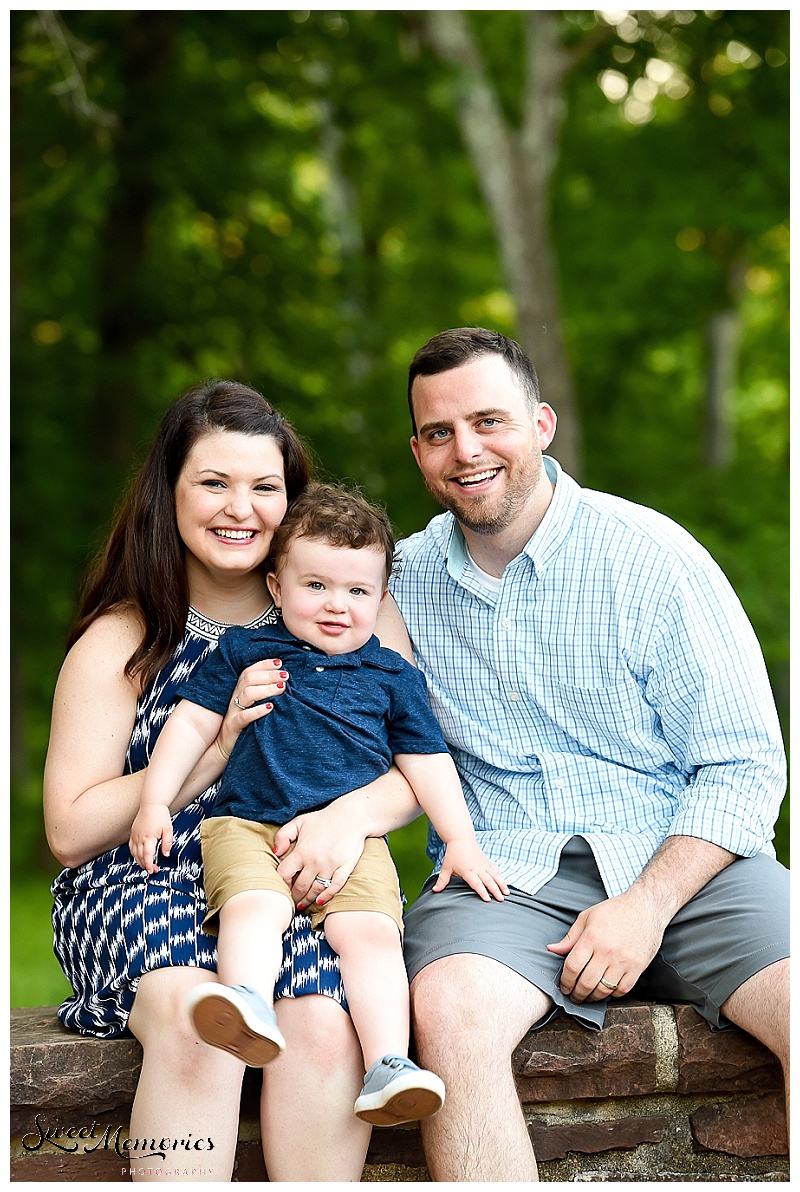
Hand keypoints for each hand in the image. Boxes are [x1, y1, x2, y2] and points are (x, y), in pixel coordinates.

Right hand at [129, 804, 173, 873]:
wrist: (152, 804)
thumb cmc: (161, 816)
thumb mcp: (168, 829)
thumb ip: (167, 843)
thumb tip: (166, 855)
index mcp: (149, 837)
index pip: (147, 855)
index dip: (149, 865)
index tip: (152, 871)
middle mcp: (139, 837)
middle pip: (140, 856)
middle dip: (146, 865)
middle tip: (154, 870)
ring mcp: (135, 835)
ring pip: (134, 853)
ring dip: (139, 861)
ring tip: (147, 866)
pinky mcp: (133, 833)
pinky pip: (131, 847)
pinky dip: (134, 854)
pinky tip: (139, 856)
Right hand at [216, 658, 287, 758]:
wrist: (222, 746)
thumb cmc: (243, 724)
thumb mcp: (251, 705)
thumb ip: (262, 693)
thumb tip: (284, 682)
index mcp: (239, 690)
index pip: (249, 671)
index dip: (264, 665)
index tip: (280, 663)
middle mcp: (235, 697)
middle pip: (249, 678)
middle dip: (269, 674)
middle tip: (285, 675)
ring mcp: (233, 711)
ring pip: (248, 693)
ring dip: (266, 689)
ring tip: (281, 688)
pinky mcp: (233, 725)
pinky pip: (244, 716)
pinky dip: (258, 710)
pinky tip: (270, 707)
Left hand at [272, 805, 367, 909]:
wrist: (352, 816)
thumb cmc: (324, 819)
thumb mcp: (299, 822)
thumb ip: (283, 835)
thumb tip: (276, 853)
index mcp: (301, 851)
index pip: (284, 875)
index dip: (280, 884)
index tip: (281, 888)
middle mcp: (315, 861)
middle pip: (299, 887)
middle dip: (293, 897)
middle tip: (291, 901)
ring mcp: (331, 865)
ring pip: (315, 890)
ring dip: (307, 900)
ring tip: (303, 904)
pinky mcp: (345, 867)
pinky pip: (335, 887)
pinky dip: (327, 896)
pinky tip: (320, 901)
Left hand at [432, 838, 508, 901]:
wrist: (461, 839)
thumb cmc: (453, 854)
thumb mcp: (446, 867)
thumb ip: (442, 880)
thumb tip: (435, 891)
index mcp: (467, 870)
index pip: (476, 883)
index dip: (482, 891)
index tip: (488, 899)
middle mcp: (477, 868)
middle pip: (488, 880)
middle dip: (495, 890)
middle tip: (501, 899)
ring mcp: (483, 864)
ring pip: (494, 875)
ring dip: (501, 884)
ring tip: (506, 893)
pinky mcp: (486, 861)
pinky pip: (495, 869)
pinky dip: (500, 876)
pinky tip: (503, 883)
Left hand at [546, 886, 667, 1002]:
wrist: (645, 907)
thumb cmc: (615, 911)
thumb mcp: (587, 917)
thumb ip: (570, 937)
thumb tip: (552, 949)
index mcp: (592, 937)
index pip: (572, 967)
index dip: (565, 981)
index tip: (564, 986)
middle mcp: (607, 951)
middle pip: (586, 982)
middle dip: (577, 994)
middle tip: (574, 996)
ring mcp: (624, 961)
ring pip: (604, 990)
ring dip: (592, 998)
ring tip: (588, 996)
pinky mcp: (638, 967)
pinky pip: (622, 990)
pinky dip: (612, 995)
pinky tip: (606, 991)